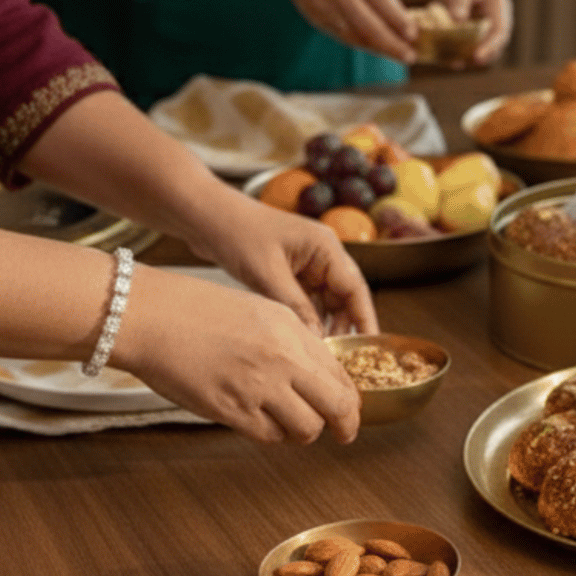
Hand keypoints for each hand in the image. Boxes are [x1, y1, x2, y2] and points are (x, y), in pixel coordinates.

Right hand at [112, 265, 360, 443]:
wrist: (150, 315)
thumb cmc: (196, 309)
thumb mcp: (260, 311)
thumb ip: (293, 341)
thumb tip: (318, 374)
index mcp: (292, 330)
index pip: (340, 374)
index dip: (349, 399)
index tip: (348, 410)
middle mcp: (282, 358)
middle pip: (337, 406)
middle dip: (344, 425)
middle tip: (343, 434)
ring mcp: (258, 386)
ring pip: (306, 428)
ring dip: (303, 432)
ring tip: (291, 424)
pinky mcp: (232, 409)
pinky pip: (269, 436)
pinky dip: (271, 434)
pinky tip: (262, 421)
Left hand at [182, 188, 378, 336]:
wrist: (205, 216)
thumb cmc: (236, 233)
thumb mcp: (268, 275)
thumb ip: (295, 308)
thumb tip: (317, 342)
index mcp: (325, 247)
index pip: (355, 289)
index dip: (364, 320)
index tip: (371, 348)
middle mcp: (322, 254)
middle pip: (345, 297)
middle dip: (345, 327)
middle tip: (342, 359)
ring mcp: (306, 263)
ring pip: (326, 301)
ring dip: (325, 324)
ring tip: (321, 354)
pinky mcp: (289, 271)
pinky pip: (307, 300)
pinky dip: (308, 318)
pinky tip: (303, 338)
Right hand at [276, 0, 416, 63]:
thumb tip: (402, 20)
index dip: (397, 19)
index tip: (414, 34)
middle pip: (367, 22)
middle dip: (391, 43)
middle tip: (410, 56)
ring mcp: (322, 4)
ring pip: (355, 34)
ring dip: (379, 48)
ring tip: (400, 55)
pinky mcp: (316, 18)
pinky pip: (344, 36)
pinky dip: (364, 44)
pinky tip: (379, 49)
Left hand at [427, 0, 512, 65]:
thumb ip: (458, 0)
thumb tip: (457, 20)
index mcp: (498, 6)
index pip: (500, 31)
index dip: (490, 46)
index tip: (477, 57)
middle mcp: (496, 20)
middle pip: (494, 47)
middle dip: (478, 57)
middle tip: (457, 63)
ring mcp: (485, 29)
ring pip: (481, 51)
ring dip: (466, 58)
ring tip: (448, 62)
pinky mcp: (473, 35)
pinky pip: (468, 49)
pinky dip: (457, 54)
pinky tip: (442, 58)